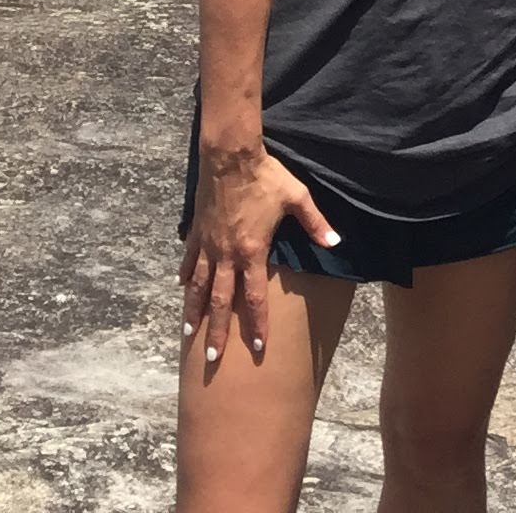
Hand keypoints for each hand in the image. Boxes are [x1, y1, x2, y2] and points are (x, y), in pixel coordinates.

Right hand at [180, 139, 337, 370]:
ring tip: (188, 334)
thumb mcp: (297, 198)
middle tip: (212, 360)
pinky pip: (189, 260)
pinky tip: (180, 288)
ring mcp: (209, 245)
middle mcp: (227, 255)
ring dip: (194, 311)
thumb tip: (336, 242)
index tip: (259, 348)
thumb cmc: (266, 176)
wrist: (231, 156)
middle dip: (217, 333)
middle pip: (221, 302)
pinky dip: (185, 276)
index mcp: (252, 251)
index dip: (257, 324)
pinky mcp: (197, 232)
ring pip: (198, 286)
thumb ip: (315, 224)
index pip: (255, 297)